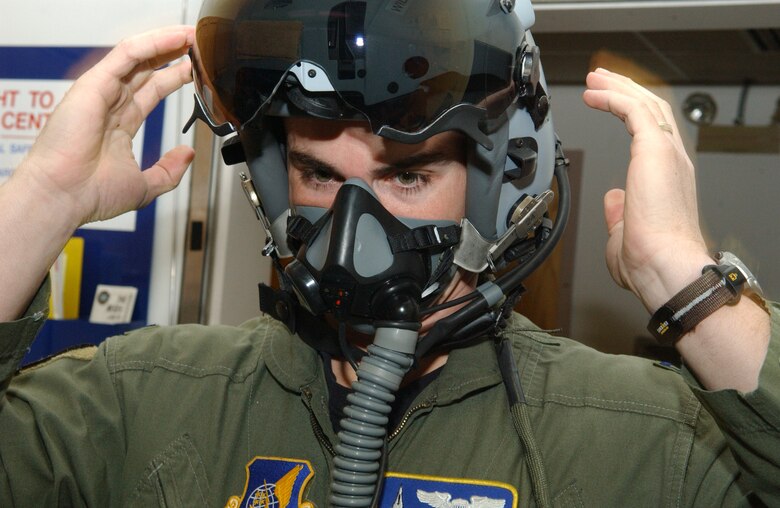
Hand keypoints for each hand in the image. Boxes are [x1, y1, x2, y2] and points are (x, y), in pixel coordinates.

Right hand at [13, 25, 195, 227]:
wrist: (66, 195)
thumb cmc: (91, 194)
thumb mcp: (145, 185)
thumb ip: (169, 170)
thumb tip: (188, 154)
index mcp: (120, 124)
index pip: (153, 90)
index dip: (175, 77)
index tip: (197, 72)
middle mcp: (110, 104)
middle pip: (148, 69)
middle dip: (174, 54)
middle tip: (198, 45)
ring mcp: (102, 92)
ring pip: (138, 56)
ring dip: (167, 43)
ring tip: (191, 35)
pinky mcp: (95, 83)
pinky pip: (126, 54)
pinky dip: (151, 42)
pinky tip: (173, 38)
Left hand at [582, 68, 710, 310]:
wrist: (664, 266)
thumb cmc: (649, 261)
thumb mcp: (624, 232)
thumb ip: (618, 213)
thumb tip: (613, 200)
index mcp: (666, 180)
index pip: (651, 134)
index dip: (630, 113)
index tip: (610, 102)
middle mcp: (672, 162)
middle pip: (651, 111)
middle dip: (624, 91)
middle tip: (601, 80)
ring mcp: (666, 154)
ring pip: (644, 104)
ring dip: (618, 87)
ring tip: (595, 78)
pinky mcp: (655, 149)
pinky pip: (632, 110)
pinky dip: (613, 97)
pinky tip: (593, 94)